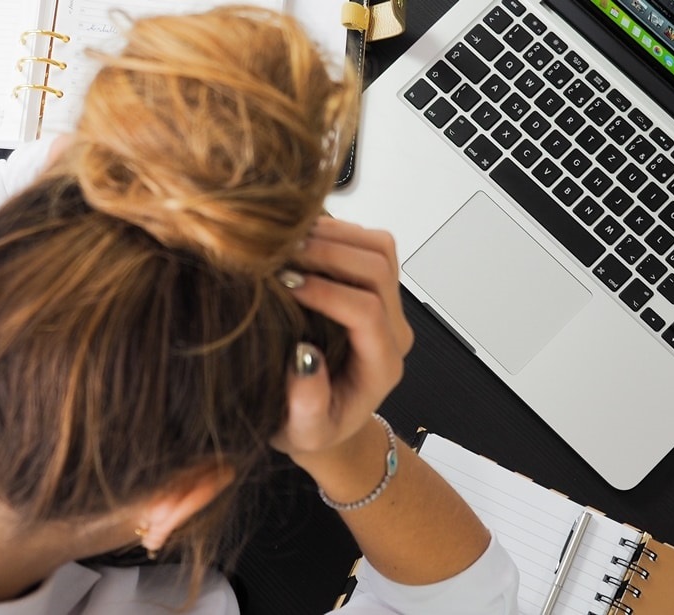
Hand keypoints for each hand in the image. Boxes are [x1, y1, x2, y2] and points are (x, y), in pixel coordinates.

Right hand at [270, 217, 412, 465]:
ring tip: (287, 241)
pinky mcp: (375, 286)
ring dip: (334, 236)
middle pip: (378, 269)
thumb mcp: (303, 432)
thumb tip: (304, 358)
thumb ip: (307, 405)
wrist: (326, 420)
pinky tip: (298, 239)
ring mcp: (388, 304)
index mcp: (381, 365)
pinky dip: (335, 231)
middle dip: (329, 253)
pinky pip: (368, 243)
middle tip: (280, 254)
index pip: (367, 312)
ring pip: (379, 248)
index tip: (285, 285)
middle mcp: (393, 330)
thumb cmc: (312, 427)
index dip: (327, 292)